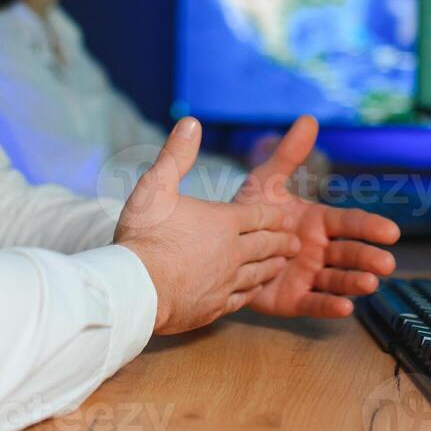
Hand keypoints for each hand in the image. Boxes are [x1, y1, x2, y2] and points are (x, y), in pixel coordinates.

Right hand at [115, 117, 301, 334]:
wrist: (135, 290)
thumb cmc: (145, 235)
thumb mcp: (156, 185)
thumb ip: (177, 154)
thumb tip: (192, 122)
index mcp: (222, 222)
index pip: (259, 215)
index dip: (274, 214)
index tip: (288, 215)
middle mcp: (231, 252)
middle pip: (264, 245)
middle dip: (281, 241)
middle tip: (295, 242)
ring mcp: (225, 282)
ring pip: (258, 273)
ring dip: (272, 266)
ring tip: (281, 264)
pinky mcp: (214, 307)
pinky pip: (242, 298)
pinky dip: (252, 291)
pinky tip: (253, 291)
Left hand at [234, 116, 399, 317]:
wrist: (221, 245)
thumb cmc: (251, 211)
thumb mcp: (267, 181)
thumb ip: (289, 154)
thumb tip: (309, 119)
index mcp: (319, 222)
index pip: (349, 223)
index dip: (369, 227)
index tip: (391, 231)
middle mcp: (319, 250)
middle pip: (349, 253)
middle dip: (367, 257)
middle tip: (386, 263)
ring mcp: (309, 275)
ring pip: (337, 280)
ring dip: (355, 282)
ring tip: (370, 283)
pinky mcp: (294, 299)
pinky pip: (315, 304)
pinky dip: (330, 307)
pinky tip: (345, 308)